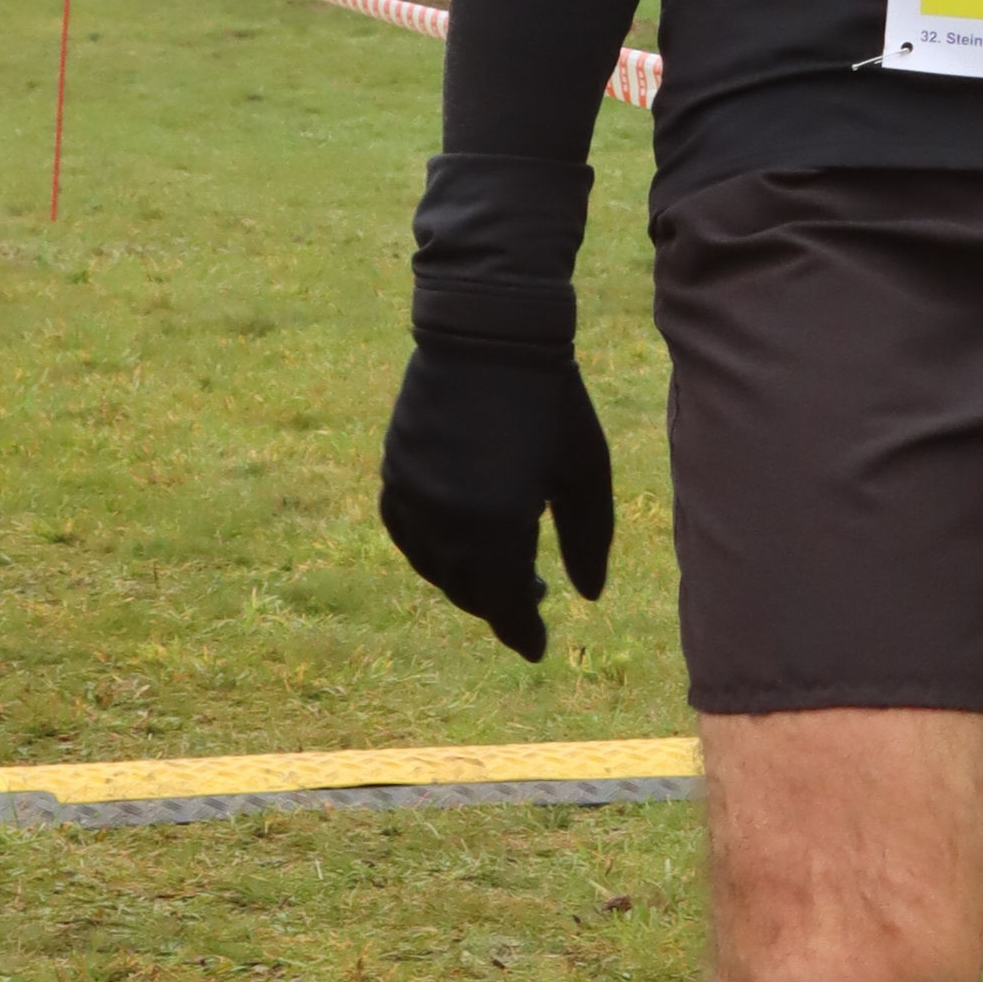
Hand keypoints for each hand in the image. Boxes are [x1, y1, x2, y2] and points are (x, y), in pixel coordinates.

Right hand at [379, 343, 614, 662]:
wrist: (488, 333)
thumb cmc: (551, 401)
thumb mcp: (585, 473)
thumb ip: (589, 540)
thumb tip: (587, 596)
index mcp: (497, 528)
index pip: (506, 605)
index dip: (523, 632)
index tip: (537, 648)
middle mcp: (446, 523)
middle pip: (468, 590)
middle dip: (500, 604)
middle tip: (534, 598)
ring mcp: (412, 498)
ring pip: (433, 566)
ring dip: (465, 579)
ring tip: (500, 570)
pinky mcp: (393, 472)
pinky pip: (405, 533)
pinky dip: (429, 550)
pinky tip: (454, 543)